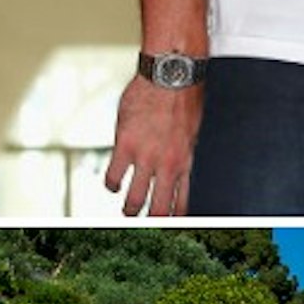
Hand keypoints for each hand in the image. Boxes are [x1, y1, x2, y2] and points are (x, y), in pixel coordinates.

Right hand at [104, 75, 198, 216]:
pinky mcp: (125, 145)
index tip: (170, 224)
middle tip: (145, 225)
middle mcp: (168, 165)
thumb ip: (183, 152)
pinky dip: (111, 184)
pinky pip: (113, 176)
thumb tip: (178, 167)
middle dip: (151, 221)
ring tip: (127, 212)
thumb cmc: (185, 100)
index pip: (183, 202)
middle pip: (159, 208)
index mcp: (187, 162)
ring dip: (129, 209)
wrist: (172, 77)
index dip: (176, 217)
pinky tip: (112, 185)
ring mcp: (146, 157)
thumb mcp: (192, 132)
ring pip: (134, 199)